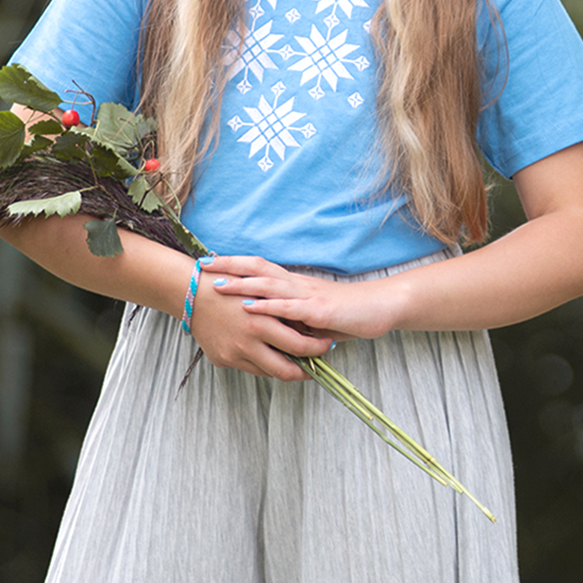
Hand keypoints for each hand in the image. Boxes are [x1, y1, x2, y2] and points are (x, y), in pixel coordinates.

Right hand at [189, 268, 332, 379]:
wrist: (190, 292)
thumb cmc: (227, 283)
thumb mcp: (258, 289)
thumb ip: (281, 308)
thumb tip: (306, 324)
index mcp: (259, 322)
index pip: (298, 347)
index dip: (316, 350)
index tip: (326, 346)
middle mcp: (247, 343)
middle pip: (286, 369)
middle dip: (306, 370)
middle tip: (317, 366)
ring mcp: (233, 354)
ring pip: (268, 372)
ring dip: (284, 367)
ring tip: (296, 361)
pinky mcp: (222, 360)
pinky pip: (249, 367)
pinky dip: (261, 361)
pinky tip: (267, 353)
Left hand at [199, 256, 395, 341]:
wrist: (379, 307)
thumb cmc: (346, 312)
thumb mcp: (312, 315)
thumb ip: (290, 316)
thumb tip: (269, 323)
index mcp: (295, 283)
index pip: (260, 267)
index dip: (235, 262)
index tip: (210, 260)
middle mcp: (297, 284)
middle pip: (258, 269)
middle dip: (229, 266)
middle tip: (203, 263)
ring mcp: (307, 295)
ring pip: (268, 285)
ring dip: (241, 283)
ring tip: (218, 283)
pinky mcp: (318, 310)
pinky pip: (288, 306)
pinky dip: (266, 306)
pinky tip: (249, 306)